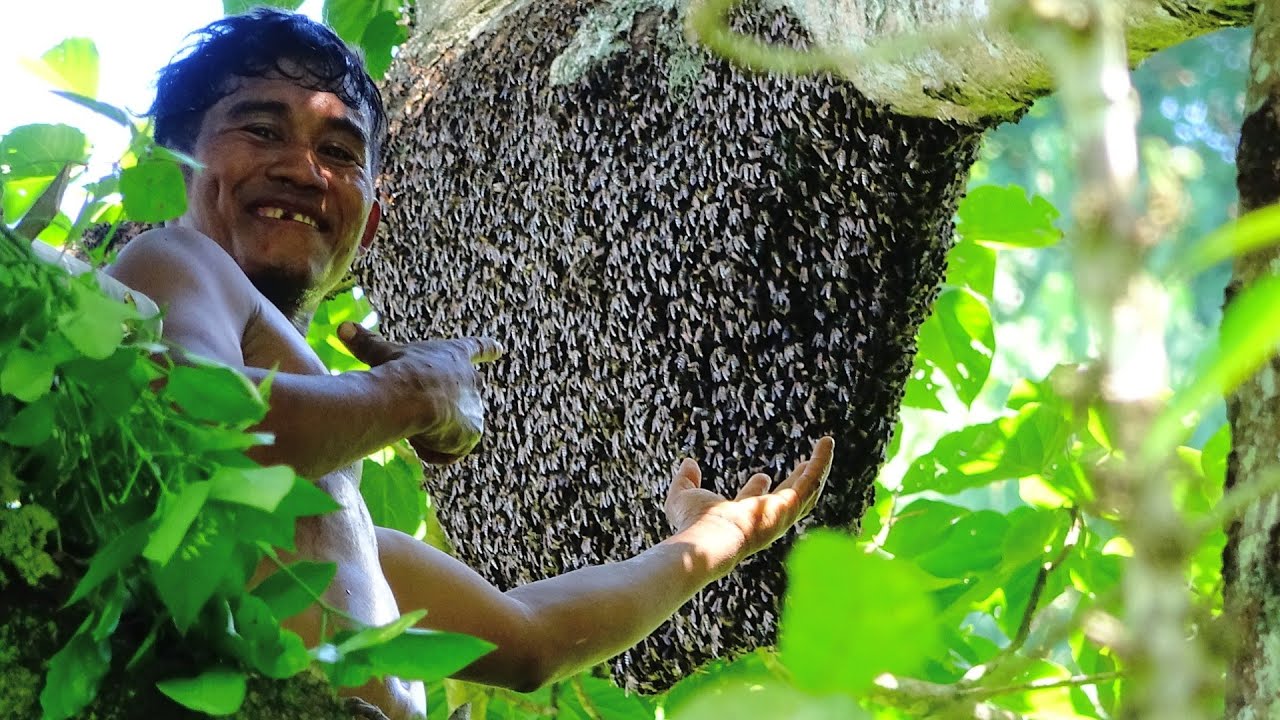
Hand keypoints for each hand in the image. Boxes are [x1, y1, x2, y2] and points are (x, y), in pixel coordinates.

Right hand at [338, 322, 502, 463]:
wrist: (409, 397)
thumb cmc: (396, 371)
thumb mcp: (381, 353)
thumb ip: (365, 343)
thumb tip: (341, 327)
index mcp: (455, 355)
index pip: (476, 348)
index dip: (487, 348)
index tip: (499, 348)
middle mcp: (472, 380)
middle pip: (458, 398)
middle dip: (439, 409)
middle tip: (414, 408)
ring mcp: (475, 407)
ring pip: (446, 428)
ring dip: (428, 431)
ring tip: (414, 422)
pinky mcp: (473, 433)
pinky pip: (447, 451)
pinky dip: (431, 450)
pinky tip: (422, 438)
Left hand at [664, 437, 833, 561]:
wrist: (708, 539)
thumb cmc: (694, 524)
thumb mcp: (683, 496)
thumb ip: (685, 480)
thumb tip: (689, 463)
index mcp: (742, 518)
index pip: (755, 503)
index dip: (757, 488)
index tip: (762, 475)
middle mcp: (766, 519)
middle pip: (788, 498)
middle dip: (797, 480)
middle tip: (805, 464)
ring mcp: (781, 515)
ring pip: (808, 490)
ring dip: (818, 468)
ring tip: (826, 447)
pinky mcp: (790, 507)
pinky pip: (811, 482)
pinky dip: (821, 462)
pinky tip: (826, 443)